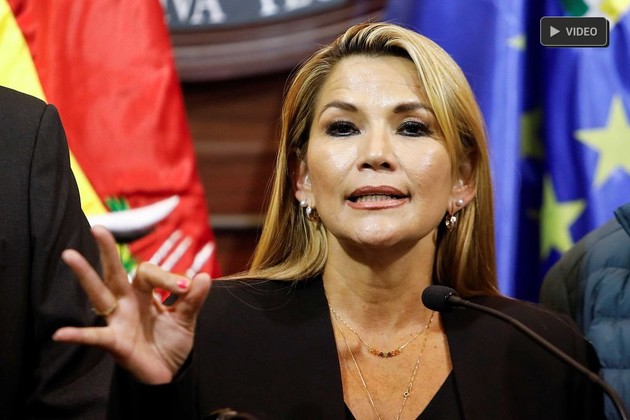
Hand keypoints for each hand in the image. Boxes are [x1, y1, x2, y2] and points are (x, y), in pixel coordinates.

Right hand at [53, 226, 210, 383]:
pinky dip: (78, 335)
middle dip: (107, 251)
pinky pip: (94, 337)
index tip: (185, 288)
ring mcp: (117, 321)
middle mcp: (127, 303)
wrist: (168, 373)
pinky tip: (60, 334)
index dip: (168, 277)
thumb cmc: (171, 343)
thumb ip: (193, 299)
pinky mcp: (115, 342)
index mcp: (144, 294)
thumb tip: (204, 275)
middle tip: (98, 228)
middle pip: (114, 272)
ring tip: (70, 255)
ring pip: (99, 294)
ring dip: (85, 275)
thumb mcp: (186, 318)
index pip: (148, 273)